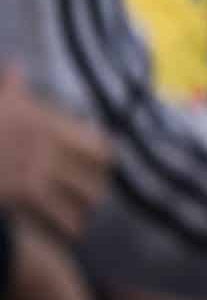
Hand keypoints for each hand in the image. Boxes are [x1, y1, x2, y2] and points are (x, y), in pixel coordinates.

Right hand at [0, 67, 108, 240]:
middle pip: (96, 171)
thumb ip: (9, 88)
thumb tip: (15, 68)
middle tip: (92, 195)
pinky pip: (60, 213)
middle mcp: (47, 143)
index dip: (102, 156)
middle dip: (95, 186)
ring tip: (82, 215)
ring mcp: (37, 167)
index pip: (95, 141)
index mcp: (42, 121)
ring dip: (84, 206)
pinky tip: (71, 231)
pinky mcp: (24, 191)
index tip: (101, 164)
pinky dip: (69, 224)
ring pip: (84, 194)